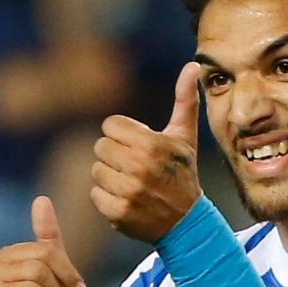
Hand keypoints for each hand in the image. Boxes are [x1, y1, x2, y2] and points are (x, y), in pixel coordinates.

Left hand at [91, 61, 202, 242]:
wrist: (187, 221)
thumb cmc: (182, 172)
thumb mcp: (184, 136)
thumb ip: (184, 100)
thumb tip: (192, 65)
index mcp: (152, 144)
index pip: (110, 125)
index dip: (122, 134)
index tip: (137, 146)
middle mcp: (139, 167)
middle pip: (100, 146)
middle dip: (114, 155)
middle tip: (133, 165)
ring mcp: (128, 191)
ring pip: (96, 170)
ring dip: (110, 176)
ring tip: (131, 182)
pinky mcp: (118, 212)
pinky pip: (95, 194)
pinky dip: (107, 197)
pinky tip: (126, 199)